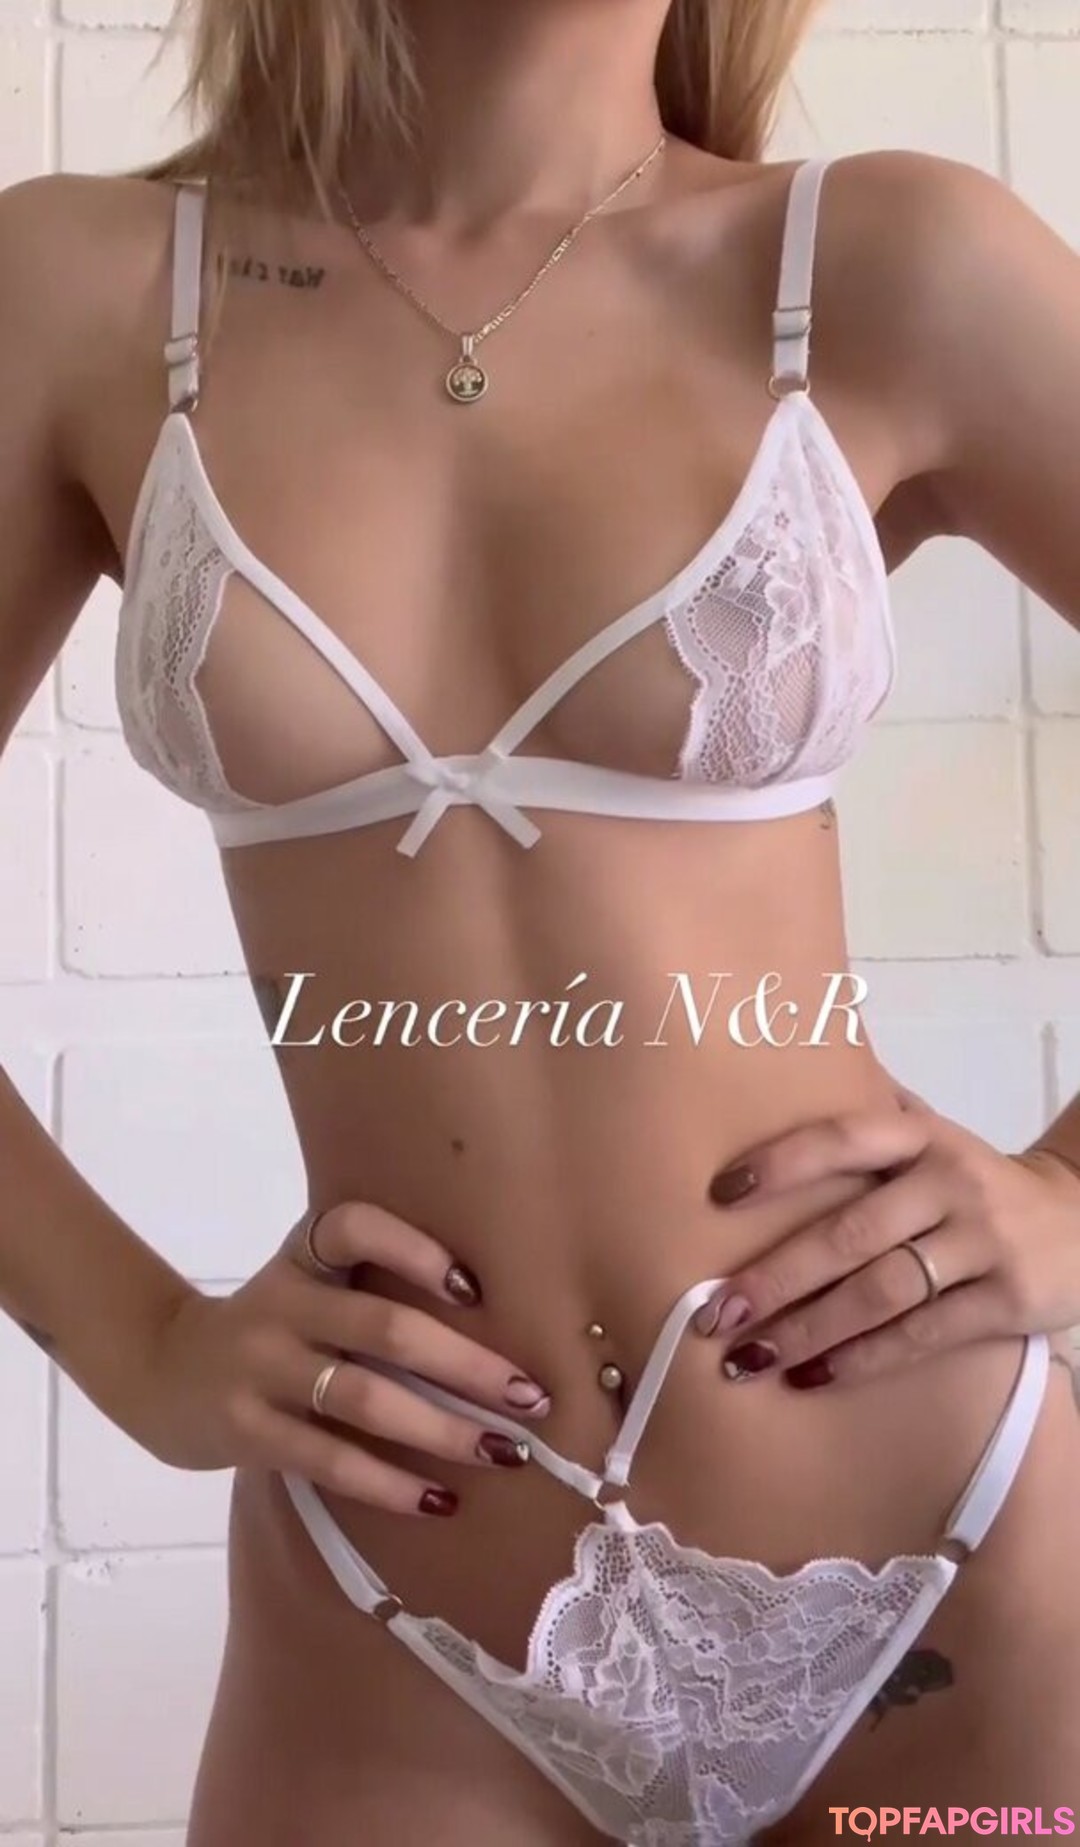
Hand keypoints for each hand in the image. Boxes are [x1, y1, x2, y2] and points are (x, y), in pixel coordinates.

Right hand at [128, 1203, 549, 1515]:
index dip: (414, 1250)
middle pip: (384, 1328)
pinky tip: (438, 1500)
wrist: (163, 1370)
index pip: (354, 1229)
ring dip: (442, 1430)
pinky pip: (329, 1460)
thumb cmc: (272, 1324)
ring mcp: (260, 1368)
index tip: (474, 1287)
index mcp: (304, 1258)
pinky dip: (389, 1483)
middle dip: (467, 1365)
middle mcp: (282, 1304)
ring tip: (504, 1453)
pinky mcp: (246, 1430)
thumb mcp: (308, 1283)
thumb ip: (374, 1284)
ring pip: (364, 1400)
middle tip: (533, 1396)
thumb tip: (498, 1315)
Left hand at [695, 1090, 1079, 1386]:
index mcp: (920, 1138)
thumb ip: (870, 1117)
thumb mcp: (933, 1136)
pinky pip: (921, 1335)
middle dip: (774, 1278)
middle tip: (713, 1313)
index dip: (780, 1164)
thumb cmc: (975, 1182)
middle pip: (848, 1234)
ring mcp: (981, 1243)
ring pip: (879, 1292)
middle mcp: (948, 1183)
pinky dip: (861, 1359)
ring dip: (806, 1329)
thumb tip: (783, 1076)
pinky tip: (811, 1377)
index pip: (841, 1139)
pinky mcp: (1005, 1300)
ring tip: (748, 1357)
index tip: (718, 1193)